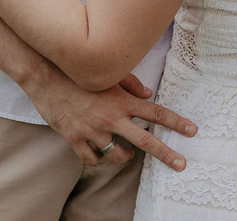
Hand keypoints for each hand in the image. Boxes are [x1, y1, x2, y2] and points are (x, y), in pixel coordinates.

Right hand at [22, 62, 196, 170]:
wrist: (44, 76)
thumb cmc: (76, 72)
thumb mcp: (106, 74)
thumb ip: (129, 83)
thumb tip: (148, 94)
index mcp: (120, 101)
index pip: (155, 113)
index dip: (176, 122)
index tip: (192, 131)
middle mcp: (111, 118)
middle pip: (146, 141)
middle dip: (167, 154)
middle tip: (181, 164)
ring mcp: (93, 131)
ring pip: (118, 155)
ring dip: (124, 155)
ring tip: (124, 152)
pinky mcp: (75, 139)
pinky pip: (93, 159)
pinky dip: (97, 157)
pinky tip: (96, 150)